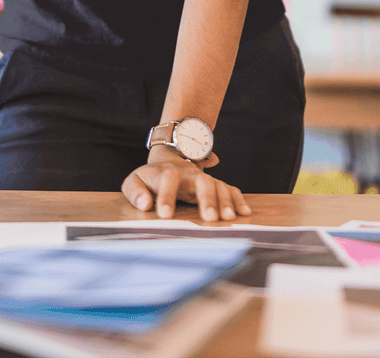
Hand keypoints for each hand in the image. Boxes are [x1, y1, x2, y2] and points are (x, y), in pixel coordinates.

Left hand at [121, 145, 251, 221]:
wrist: (168, 160)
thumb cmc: (150, 179)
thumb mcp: (135, 181)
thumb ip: (135, 192)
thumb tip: (144, 205)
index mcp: (165, 173)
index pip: (167, 179)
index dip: (166, 195)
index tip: (165, 215)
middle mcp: (187, 174)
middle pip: (201, 180)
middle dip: (206, 198)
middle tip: (209, 218)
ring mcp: (203, 178)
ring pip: (218, 185)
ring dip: (224, 201)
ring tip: (228, 219)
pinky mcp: (214, 184)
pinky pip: (230, 189)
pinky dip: (238, 199)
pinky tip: (244, 212)